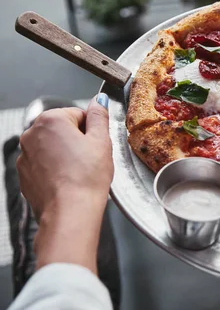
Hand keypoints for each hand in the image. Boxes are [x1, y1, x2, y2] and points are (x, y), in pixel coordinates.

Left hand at [16, 94, 112, 271]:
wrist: (69, 211)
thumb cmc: (86, 177)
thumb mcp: (101, 141)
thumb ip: (99, 116)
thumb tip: (100, 101)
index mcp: (51, 120)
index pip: (78, 114)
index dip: (92, 130)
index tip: (97, 145)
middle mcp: (31, 134)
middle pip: (63, 129)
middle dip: (77, 140)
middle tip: (90, 159)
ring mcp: (25, 155)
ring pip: (53, 147)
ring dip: (66, 154)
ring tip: (79, 171)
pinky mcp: (24, 174)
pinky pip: (44, 164)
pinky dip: (56, 168)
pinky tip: (68, 180)